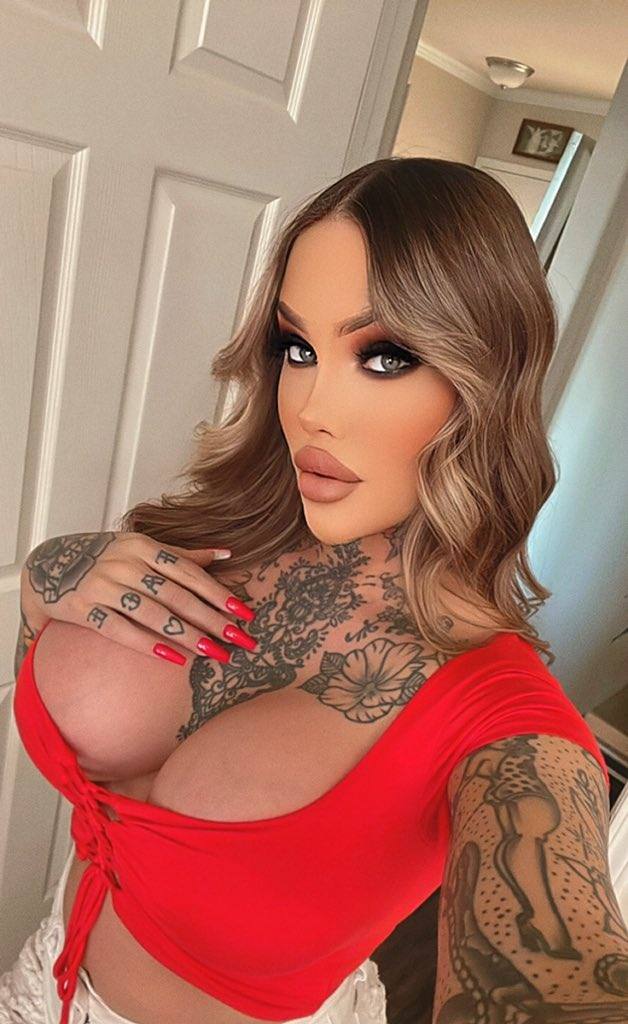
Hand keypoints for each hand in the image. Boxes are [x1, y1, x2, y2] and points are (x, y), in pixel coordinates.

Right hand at [21, 531, 256, 666]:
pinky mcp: (83, 608)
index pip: (189, 572)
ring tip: (215, 653)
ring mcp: (103, 585)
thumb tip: (225, 555)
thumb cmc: (104, 558)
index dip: (218, 593)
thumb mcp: (140, 548)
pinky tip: (175, 659)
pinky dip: (149, 645)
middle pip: (177, 595)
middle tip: (239, 641)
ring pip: (154, 614)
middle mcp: (124, 562)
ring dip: (188, 636)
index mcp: (143, 546)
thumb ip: (181, 555)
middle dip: (212, 620)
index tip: (244, 613)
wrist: (47, 567)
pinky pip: (121, 630)